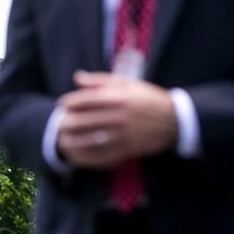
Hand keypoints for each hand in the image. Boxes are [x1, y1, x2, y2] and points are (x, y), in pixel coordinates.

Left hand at [56, 70, 176, 168]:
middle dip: (68, 122)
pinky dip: (89, 156)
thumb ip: (100, 80)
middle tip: (60, 123)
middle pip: (85, 120)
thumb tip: (77, 78)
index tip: (62, 104)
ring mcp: (124, 134)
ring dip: (74, 141)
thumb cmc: (148, 98)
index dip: (71, 102)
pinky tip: (79, 155)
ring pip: (91, 140)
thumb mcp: (127, 83)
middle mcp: (120, 116)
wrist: (174, 120)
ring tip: (64, 140)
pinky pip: (103, 155)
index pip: (87, 99)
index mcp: (119, 97)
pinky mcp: (128, 149)